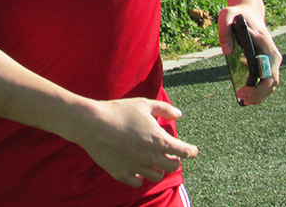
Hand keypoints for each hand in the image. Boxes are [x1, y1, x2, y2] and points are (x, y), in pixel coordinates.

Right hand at [68, 97, 197, 187]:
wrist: (93, 124)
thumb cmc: (119, 111)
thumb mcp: (143, 104)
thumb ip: (164, 109)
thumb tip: (179, 114)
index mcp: (159, 141)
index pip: (184, 151)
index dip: (191, 151)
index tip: (192, 150)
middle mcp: (151, 158)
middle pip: (172, 166)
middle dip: (174, 160)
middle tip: (169, 153)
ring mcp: (137, 168)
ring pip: (156, 176)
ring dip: (157, 168)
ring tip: (151, 159)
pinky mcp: (122, 174)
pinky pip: (137, 182)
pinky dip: (139, 176)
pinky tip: (136, 168)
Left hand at [219, 5, 281, 104]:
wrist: (248, 12)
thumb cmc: (238, 14)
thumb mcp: (226, 15)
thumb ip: (225, 31)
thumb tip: (227, 51)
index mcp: (267, 48)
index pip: (269, 75)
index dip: (258, 88)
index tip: (242, 91)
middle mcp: (273, 57)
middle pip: (271, 83)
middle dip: (257, 95)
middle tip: (240, 99)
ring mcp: (270, 62)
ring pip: (269, 85)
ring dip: (258, 96)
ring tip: (242, 100)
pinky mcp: (265, 64)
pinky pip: (264, 81)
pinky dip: (257, 91)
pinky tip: (244, 96)